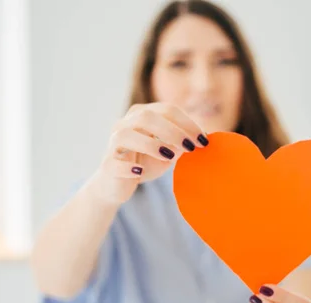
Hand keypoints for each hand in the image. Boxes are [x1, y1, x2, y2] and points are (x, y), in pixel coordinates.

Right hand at [88, 102, 206, 204]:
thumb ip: (182, 143)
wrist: (117, 184)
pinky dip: (128, 167)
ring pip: (127, 134)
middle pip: (147, 117)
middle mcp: (125, 124)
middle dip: (172, 130)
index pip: (167, 110)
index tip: (204, 140)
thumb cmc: (145, 163)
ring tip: (169, 157)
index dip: (187, 123)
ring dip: (151, 144)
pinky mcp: (106, 164)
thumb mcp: (168, 152)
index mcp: (142, 116)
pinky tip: (140, 172)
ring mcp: (113, 143)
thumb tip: (203, 138)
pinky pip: (114, 162)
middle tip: (191, 146)